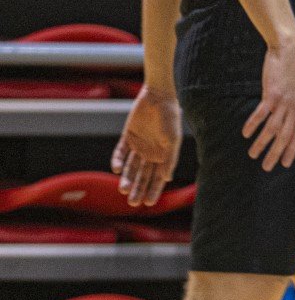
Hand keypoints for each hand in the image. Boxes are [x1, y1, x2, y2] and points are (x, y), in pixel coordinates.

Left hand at [113, 88, 181, 206]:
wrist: (158, 96)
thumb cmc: (170, 117)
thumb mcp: (172, 139)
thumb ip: (170, 158)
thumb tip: (167, 178)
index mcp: (164, 154)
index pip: (158, 177)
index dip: (154, 190)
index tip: (148, 203)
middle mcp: (151, 152)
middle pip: (143, 175)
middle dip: (139, 189)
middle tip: (133, 203)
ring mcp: (139, 145)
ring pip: (131, 167)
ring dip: (127, 179)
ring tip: (123, 190)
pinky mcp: (128, 137)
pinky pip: (121, 152)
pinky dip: (118, 160)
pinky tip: (117, 169)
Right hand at [244, 39, 294, 170]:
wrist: (289, 51)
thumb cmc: (290, 71)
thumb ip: (294, 105)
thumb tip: (288, 117)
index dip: (291, 150)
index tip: (285, 164)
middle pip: (285, 136)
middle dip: (276, 154)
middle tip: (266, 167)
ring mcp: (284, 101)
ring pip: (273, 129)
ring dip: (262, 143)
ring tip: (253, 154)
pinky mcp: (272, 94)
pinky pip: (262, 114)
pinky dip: (253, 125)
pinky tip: (246, 133)